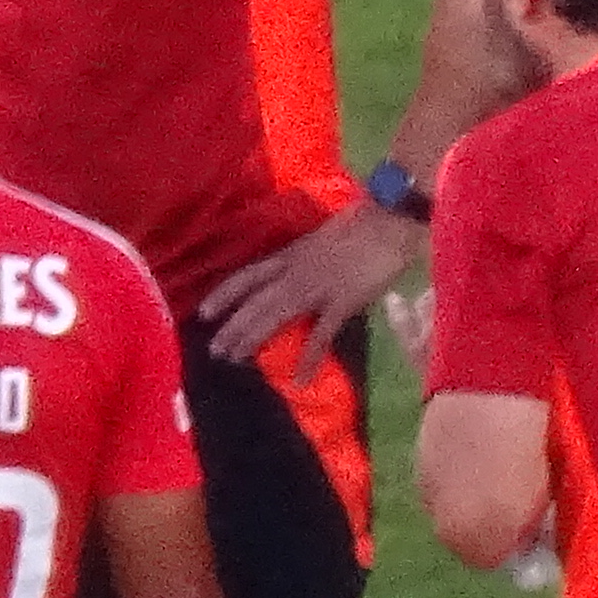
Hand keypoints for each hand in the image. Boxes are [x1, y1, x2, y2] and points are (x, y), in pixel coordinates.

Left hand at [198, 198, 419, 366]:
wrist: (393, 217)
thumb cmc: (364, 222)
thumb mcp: (322, 237)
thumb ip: (306, 257)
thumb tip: (294, 272)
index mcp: (291, 254)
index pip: (248, 276)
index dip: (224, 294)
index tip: (203, 313)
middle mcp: (296, 271)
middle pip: (255, 302)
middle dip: (233, 326)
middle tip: (214, 350)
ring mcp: (318, 287)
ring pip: (276, 315)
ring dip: (253, 338)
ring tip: (235, 359)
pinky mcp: (343, 301)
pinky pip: (322, 334)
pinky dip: (310, 358)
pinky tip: (300, 379)